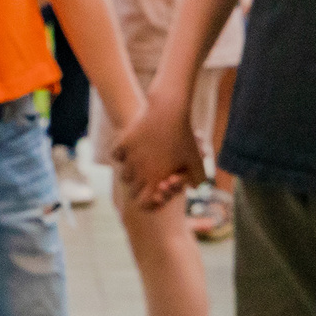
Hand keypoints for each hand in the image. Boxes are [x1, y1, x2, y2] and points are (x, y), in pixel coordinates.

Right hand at [110, 93, 204, 210]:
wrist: (168, 111)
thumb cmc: (184, 138)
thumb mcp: (197, 161)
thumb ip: (199, 180)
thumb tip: (196, 190)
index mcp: (155, 180)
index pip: (143, 203)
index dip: (149, 201)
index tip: (156, 193)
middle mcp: (139, 172)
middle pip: (132, 190)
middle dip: (141, 187)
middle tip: (150, 177)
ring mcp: (129, 158)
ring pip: (124, 174)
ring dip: (132, 172)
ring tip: (142, 164)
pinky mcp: (122, 143)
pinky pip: (116, 156)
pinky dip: (122, 155)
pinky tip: (132, 150)